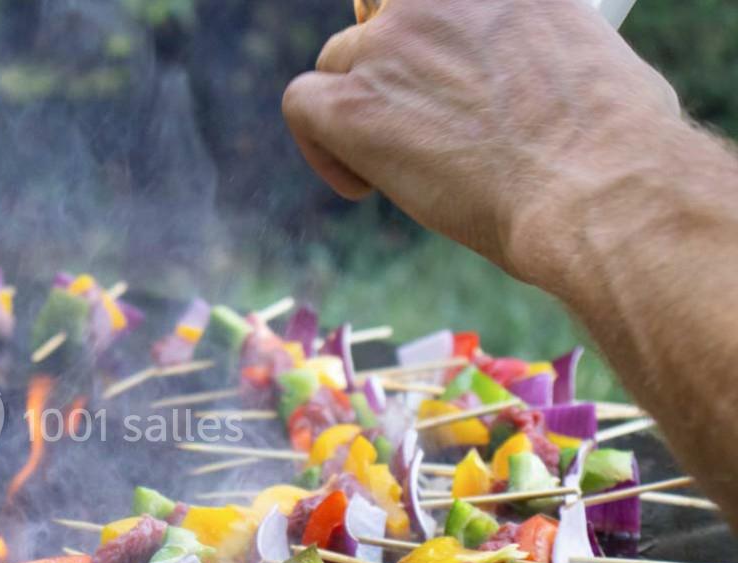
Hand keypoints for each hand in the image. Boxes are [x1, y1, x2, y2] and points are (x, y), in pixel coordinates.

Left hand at [282, 0, 680, 285]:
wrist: (596, 186)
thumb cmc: (618, 144)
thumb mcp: (590, 58)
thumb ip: (536, 54)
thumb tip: (524, 85)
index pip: (430, 5)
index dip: (428, 44)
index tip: (443, 81)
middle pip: (381, 26)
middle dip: (394, 77)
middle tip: (427, 128)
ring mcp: (390, 47)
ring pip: (338, 65)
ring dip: (360, 112)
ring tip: (400, 166)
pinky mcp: (354, 106)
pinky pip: (303, 105)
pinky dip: (320, 147)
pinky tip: (363, 185)